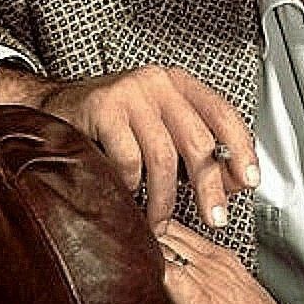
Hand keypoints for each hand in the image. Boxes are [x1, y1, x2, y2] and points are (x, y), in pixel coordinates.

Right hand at [0, 63, 258, 230]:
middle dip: (209, 185)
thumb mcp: (159, 127)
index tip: (249, 179)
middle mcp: (159, 82)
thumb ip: (192, 150)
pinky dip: (132, 185)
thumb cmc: (112, 123)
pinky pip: (128, 159)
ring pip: (164, 156)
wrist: (53, 105)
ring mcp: (131, 92)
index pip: (223, 114)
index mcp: (180, 84)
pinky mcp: (103, 107)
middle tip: (215, 216)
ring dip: (166, 198)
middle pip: (198, 139)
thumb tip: (231, 184)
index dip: (241, 149)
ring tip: (161, 220)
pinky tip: (128, 194)